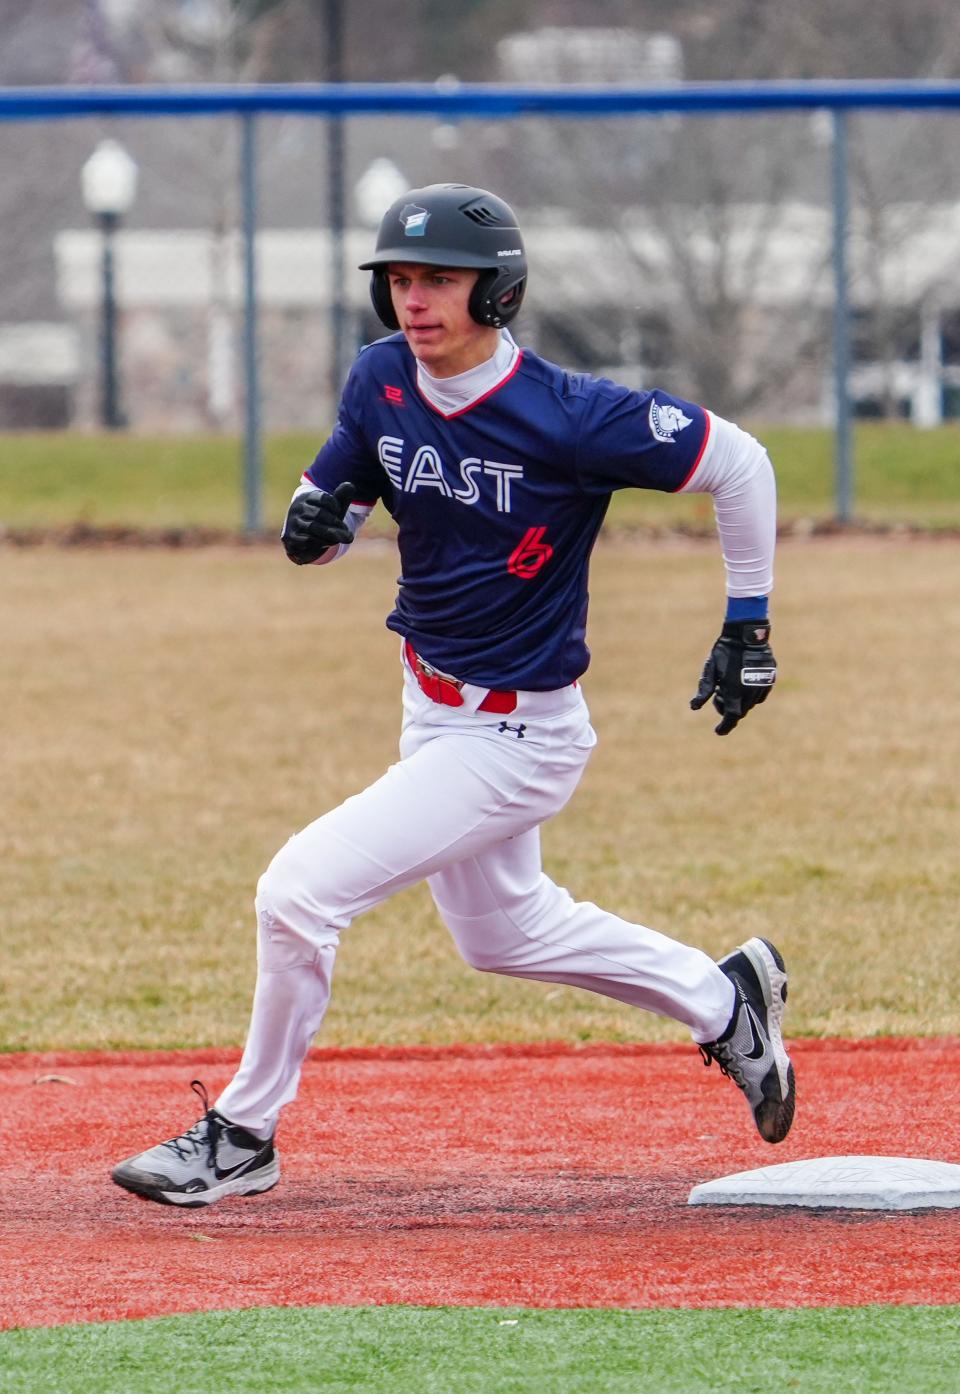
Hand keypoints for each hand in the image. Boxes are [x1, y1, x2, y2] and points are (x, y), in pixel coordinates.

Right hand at [282, 482, 356, 564]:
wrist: (304, 539)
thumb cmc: (322, 520)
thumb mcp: (333, 508)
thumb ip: (342, 497)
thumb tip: (350, 486)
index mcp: (307, 497)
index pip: (324, 498)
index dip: (335, 505)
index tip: (338, 510)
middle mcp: (297, 508)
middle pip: (319, 513)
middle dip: (335, 523)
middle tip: (346, 530)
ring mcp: (292, 523)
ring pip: (313, 527)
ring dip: (331, 534)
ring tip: (342, 537)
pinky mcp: (290, 537)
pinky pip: (308, 540)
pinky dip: (322, 542)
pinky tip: (329, 542)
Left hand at [690, 619, 776, 735]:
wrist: (747, 633)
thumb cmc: (725, 651)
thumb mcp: (711, 669)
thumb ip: (705, 689)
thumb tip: (694, 707)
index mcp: (735, 691)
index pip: (731, 717)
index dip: (725, 726)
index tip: (718, 731)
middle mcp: (750, 691)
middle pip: (740, 712)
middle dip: (728, 709)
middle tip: (718, 695)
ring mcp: (762, 685)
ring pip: (750, 704)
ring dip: (739, 702)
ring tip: (728, 685)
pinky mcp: (770, 679)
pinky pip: (760, 695)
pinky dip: (750, 695)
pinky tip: (741, 682)